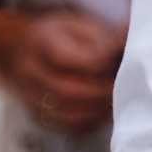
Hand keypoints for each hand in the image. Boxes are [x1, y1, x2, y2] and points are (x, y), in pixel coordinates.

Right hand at [4, 10, 124, 136]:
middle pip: (65, 90)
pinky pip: (65, 126)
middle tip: (122, 86)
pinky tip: (102, 111)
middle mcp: (29, 70)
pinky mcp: (36, 115)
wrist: (27, 49)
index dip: (95, 65)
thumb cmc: (62, 36)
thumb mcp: (80, 25)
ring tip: (114, 99)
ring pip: (65, 113)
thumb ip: (100, 40)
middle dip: (100, 91)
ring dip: (96, 109)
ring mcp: (29, 95)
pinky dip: (89, 122)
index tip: (115, 63)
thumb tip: (123, 49)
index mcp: (41, 41)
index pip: (63, 59)